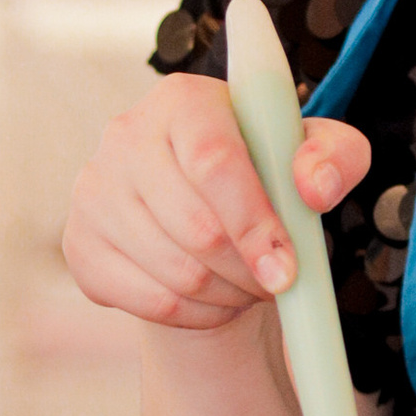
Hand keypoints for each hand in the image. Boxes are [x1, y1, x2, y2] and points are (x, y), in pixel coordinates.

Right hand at [62, 74, 370, 331]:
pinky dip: (197, 315)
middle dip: (250, 269)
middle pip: (197, 227)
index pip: (213, 163)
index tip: (289, 268)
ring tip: (251, 284)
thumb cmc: (262, 173)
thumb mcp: (312, 154)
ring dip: (229, 295)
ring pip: (176, 272)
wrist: (201, 211)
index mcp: (183, 100)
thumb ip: (334, 156)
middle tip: (279, 280)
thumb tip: (315, 186)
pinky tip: (217, 299)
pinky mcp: (81, 244)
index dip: (255, 222)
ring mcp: (94, 192)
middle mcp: (126, 137)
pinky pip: (151, 301)